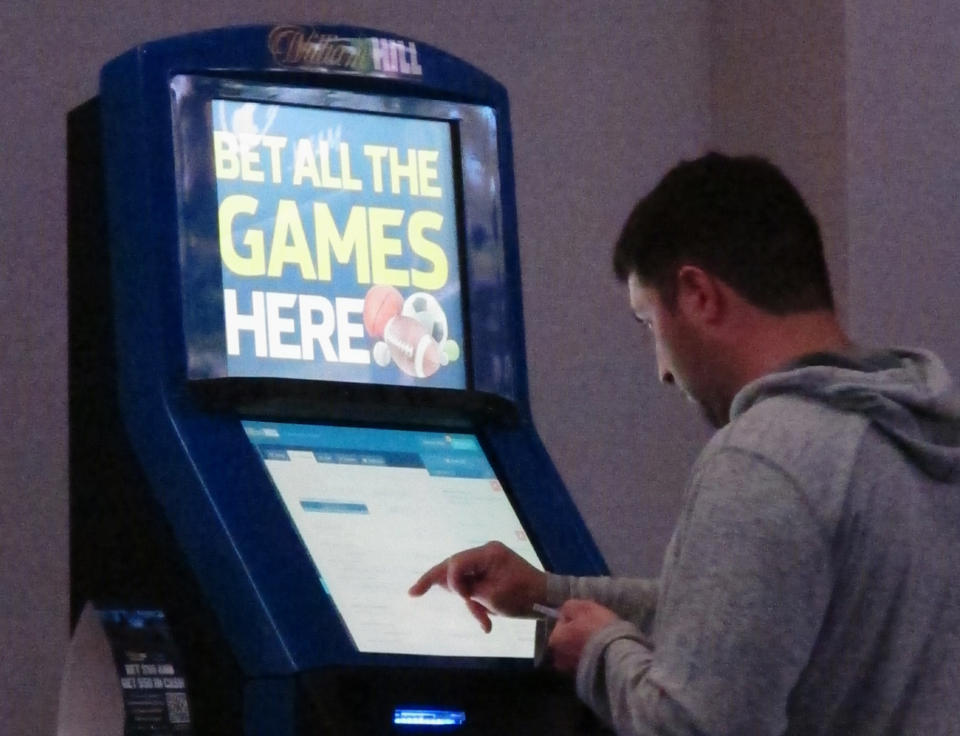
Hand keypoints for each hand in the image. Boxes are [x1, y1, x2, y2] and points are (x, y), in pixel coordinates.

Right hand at [409, 541, 546, 632]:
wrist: (547, 598)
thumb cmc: (522, 597)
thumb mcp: (493, 597)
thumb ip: (469, 590)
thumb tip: (452, 586)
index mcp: (488, 553)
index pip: (456, 563)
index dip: (450, 581)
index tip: (463, 599)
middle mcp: (485, 552)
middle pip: (453, 566)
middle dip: (436, 581)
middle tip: (412, 592)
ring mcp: (488, 560)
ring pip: (462, 577)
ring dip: (466, 599)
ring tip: (484, 622)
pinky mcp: (490, 570)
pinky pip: (473, 581)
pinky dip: (474, 598)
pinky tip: (481, 616)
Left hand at [547, 599, 618, 673]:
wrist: (617, 655)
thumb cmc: (597, 629)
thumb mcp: (582, 608)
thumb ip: (569, 607)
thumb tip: (565, 612)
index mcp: (554, 640)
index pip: (562, 623)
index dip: (575, 618)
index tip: (588, 617)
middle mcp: (558, 658)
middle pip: (568, 640)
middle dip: (577, 636)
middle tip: (594, 630)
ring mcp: (571, 672)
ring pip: (577, 654)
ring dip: (585, 648)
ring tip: (600, 643)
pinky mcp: (586, 680)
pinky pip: (587, 665)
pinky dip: (593, 659)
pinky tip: (603, 654)